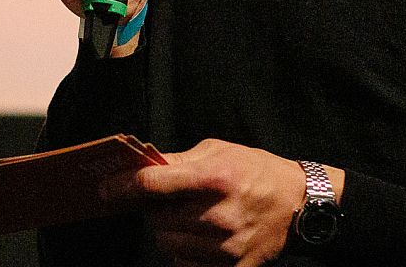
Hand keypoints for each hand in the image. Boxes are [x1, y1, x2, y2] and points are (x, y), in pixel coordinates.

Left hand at [109, 139, 307, 266]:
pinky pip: (188, 265)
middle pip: (157, 219)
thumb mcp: (220, 151)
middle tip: (160, 202)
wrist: (300, 204)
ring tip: (182, 218)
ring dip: (166, 232)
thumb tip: (143, 167)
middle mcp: (217, 214)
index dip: (122, 187)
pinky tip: (196, 237)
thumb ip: (180, 161)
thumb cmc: (256, 169)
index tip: (105, 189)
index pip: (152, 184)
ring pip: (169, 245)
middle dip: (150, 210)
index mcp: (213, 178)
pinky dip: (184, 253)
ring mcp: (226, 246)